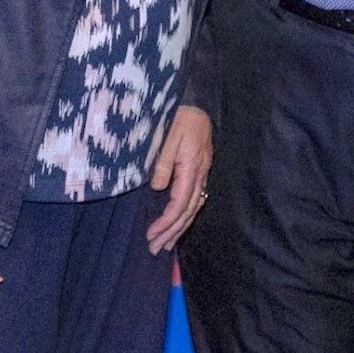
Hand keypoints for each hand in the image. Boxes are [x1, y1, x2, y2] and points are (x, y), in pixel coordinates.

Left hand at [146, 105, 212, 253]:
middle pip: (189, 210)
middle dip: (173, 232)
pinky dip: (187, 214)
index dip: (166, 222)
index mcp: (192, 168)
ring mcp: (202, 172)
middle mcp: (200, 174)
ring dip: (181, 227)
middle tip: (156, 249)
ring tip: (167, 244)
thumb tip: (159, 188)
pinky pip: (196, 198)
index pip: (180, 203)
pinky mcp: (200, 169)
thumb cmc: (181, 118)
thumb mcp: (168, 138)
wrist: (198, 103)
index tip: (151, 234)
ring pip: (194, 206)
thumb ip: (164, 164)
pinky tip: (180, 221)